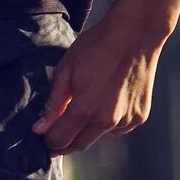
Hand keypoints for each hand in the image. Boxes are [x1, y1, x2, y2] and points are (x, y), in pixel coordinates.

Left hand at [35, 20, 159, 155]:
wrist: (136, 34)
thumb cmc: (97, 47)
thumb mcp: (66, 70)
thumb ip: (53, 103)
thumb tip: (39, 128)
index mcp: (85, 109)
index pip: (60, 140)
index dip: (49, 141)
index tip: (44, 136)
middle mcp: (107, 121)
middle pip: (79, 145)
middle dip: (64, 143)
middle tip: (56, 134)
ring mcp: (126, 121)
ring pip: (99, 137)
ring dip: (87, 131)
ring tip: (85, 108)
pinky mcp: (139, 117)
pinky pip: (117, 129)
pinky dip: (107, 123)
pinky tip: (106, 103)